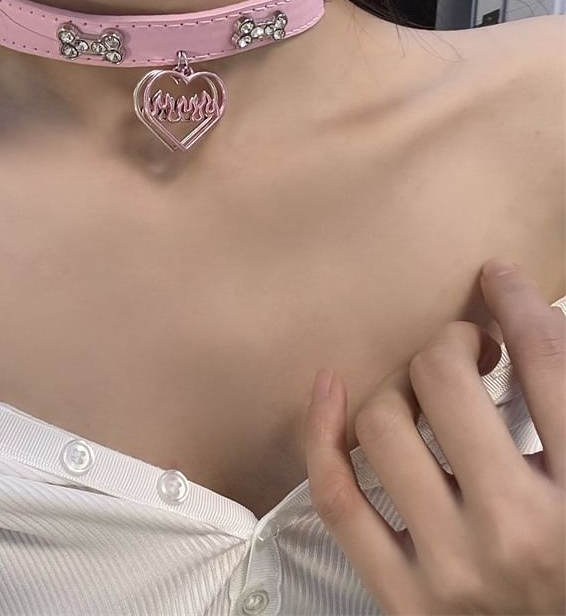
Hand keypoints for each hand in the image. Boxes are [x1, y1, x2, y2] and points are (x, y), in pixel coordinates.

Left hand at [304, 258, 565, 614]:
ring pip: (382, 424)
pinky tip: (327, 387)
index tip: (497, 278)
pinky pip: (337, 496)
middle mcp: (520, 534)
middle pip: (444, 381)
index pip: (550, 367)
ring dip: (397, 387)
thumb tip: (532, 322)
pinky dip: (321, 432)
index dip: (518, 304)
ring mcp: (453, 570)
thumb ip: (565, 412)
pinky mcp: (403, 600)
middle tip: (464, 350)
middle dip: (449, 344)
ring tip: (423, 393)